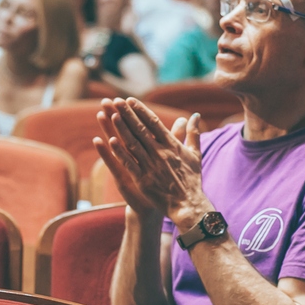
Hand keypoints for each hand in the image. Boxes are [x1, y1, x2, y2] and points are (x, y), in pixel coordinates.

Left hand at [93, 98, 207, 228]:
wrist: (188, 204)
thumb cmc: (192, 179)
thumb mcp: (195, 153)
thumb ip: (193, 132)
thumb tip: (194, 115)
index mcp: (172, 145)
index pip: (154, 123)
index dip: (141, 111)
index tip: (130, 100)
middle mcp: (161, 153)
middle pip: (141, 130)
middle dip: (128, 114)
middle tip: (116, 101)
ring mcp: (151, 166)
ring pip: (133, 144)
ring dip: (122, 128)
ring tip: (112, 115)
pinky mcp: (143, 180)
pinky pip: (129, 163)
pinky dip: (120, 152)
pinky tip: (110, 141)